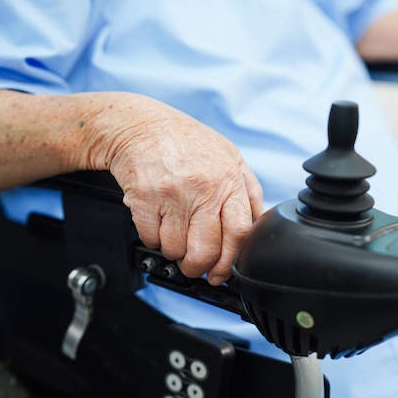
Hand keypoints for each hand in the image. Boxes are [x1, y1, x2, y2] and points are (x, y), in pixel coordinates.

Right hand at [83, 93, 262, 284]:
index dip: (229, 261)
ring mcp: (172, 194)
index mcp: (228, 180)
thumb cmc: (186, 142)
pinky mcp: (143, 198)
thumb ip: (247, 191)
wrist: (139, 125)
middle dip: (199, 267)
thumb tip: (257, 224)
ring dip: (174, 252)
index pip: (238, 233)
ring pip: (176, 249)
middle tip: (194, 266)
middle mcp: (202, 188)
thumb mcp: (229, 157)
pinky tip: (157, 224)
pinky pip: (150, 239)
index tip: (221, 273)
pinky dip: (153, 240)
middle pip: (206, 250)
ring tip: (174, 235)